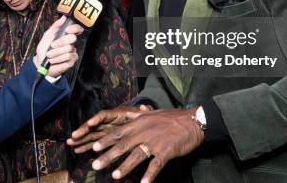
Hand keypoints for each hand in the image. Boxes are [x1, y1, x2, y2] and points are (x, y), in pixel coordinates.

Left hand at [34, 15, 81, 77]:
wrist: (40, 63)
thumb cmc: (44, 49)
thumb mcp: (47, 35)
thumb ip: (55, 26)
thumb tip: (64, 17)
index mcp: (66, 36)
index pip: (77, 29)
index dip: (75, 28)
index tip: (67, 30)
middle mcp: (71, 43)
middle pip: (72, 38)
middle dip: (61, 42)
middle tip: (52, 46)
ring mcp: (72, 52)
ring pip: (68, 49)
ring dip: (55, 53)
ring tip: (49, 55)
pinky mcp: (72, 61)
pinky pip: (67, 58)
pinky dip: (57, 59)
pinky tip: (53, 60)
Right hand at [67, 105, 151, 152]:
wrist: (143, 125)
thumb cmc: (142, 119)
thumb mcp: (144, 115)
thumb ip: (143, 112)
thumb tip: (144, 107)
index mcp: (116, 115)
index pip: (105, 115)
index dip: (97, 118)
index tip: (90, 123)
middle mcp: (108, 122)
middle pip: (94, 125)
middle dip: (83, 130)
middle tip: (73, 136)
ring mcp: (105, 131)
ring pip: (91, 135)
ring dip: (80, 139)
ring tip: (70, 143)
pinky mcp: (105, 139)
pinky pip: (94, 142)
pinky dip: (86, 146)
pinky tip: (77, 150)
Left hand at [86, 108, 204, 182]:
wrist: (193, 121)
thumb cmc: (173, 118)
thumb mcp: (153, 113)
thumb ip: (141, 115)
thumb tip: (134, 111)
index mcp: (139, 122)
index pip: (118, 132)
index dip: (105, 141)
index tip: (93, 148)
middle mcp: (144, 131)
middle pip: (123, 145)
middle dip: (108, 156)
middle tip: (96, 165)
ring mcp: (155, 142)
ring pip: (137, 156)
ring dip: (125, 167)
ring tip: (115, 176)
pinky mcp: (166, 151)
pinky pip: (156, 165)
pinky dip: (149, 175)